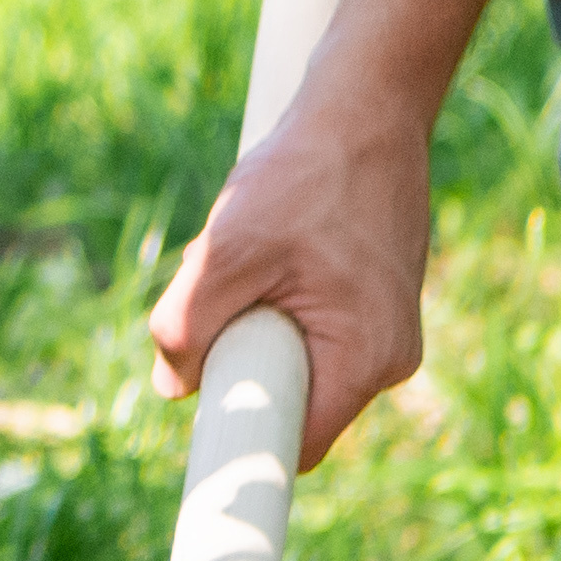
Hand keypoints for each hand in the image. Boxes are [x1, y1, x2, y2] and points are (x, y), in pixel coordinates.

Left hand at [147, 82, 438, 461]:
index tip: (199, 431)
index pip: (295, 446)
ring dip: (255, 325)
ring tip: (256, 259)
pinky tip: (274, 250)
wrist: (364, 113)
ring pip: (294, 362)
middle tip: (227, 296)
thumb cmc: (303, 177)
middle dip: (242, 360)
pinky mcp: (375, 308)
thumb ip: (186, 327)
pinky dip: (278, 302)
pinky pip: (310, 332)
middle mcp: (389, 361)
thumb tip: (171, 386)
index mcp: (365, 361)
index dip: (242, 446)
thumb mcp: (226, 252)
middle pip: (290, 401)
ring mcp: (386, 334)